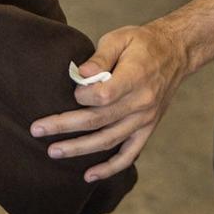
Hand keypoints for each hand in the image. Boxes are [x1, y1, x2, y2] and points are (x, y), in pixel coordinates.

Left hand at [30, 23, 189, 182]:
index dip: (82, 96)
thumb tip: (80, 74)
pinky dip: (110, 168)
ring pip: (108, 140)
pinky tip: (89, 176)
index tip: (72, 91)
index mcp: (136, 77)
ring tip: (53, 151)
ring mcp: (145, 119)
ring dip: (79, 148)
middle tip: (37, 129)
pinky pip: (129, 154)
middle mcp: (142, 102)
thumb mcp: (121, 38)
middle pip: (98, 120)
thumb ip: (100, 57)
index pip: (104, 95)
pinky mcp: (147, 128)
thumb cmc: (143, 43)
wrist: (177, 52)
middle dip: (64, 126)